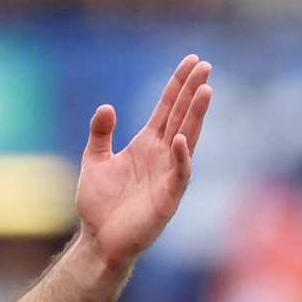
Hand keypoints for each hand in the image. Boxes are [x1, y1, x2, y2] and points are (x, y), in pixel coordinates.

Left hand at [75, 54, 212, 268]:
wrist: (99, 241)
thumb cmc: (100, 204)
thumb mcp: (95, 160)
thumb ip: (101, 133)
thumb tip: (107, 107)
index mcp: (147, 144)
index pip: (168, 108)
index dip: (178, 85)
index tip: (191, 61)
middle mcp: (162, 156)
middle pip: (181, 116)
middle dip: (192, 91)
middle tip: (205, 66)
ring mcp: (167, 175)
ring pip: (186, 139)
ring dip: (196, 116)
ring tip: (205, 91)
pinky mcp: (168, 198)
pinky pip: (179, 174)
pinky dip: (180, 157)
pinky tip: (179, 139)